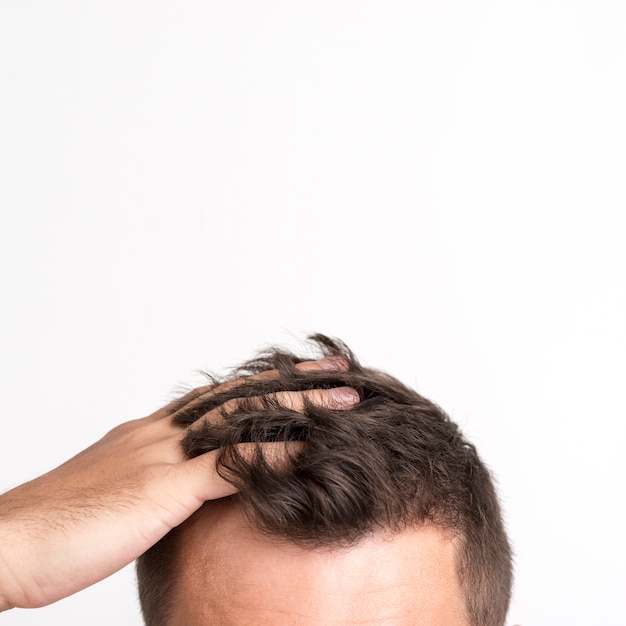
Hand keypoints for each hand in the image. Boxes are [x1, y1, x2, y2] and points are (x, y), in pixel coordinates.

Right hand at [0, 358, 357, 611]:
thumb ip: (149, 483)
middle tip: (336, 368)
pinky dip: (277, 455)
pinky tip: (314, 448)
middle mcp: (158, 433)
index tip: (295, 376)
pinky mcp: (161, 490)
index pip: (216, 397)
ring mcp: (161, 456)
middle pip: (239, 395)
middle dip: (293, 380)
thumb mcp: (110, 494)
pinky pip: (231, 466)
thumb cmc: (50, 527)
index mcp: (146, 433)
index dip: (260, 385)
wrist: (4, 542)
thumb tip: (176, 487)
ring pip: (244, 418)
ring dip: (300, 405)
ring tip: (345, 396)